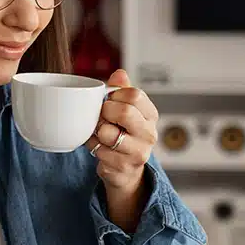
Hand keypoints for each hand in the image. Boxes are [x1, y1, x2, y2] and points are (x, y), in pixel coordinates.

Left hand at [85, 69, 158, 195]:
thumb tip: (119, 74)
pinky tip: (99, 147)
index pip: (135, 95)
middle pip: (124, 112)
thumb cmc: (124, 135)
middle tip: (101, 116)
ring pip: (108, 133)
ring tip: (99, 133)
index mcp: (151, 115)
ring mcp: (138, 152)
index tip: (109, 101)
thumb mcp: (127, 110)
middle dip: (105, 112)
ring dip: (96, 132)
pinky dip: (93, 147)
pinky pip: (99, 151)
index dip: (115, 95)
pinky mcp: (124, 167)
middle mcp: (149, 134)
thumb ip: (122, 90)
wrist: (126, 171)